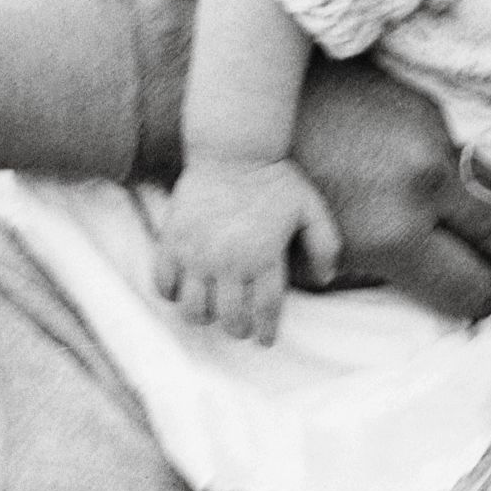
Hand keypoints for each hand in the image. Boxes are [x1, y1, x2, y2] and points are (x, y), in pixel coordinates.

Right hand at [157, 156, 342, 341]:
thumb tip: (325, 279)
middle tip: (240, 326)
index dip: (265, 333)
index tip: (265, 340)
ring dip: (204, 317)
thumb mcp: (311, 208)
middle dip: (237, 330)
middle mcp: (229, 262)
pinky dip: (173, 294)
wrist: (233, 150)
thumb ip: (325, 244)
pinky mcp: (173, 241)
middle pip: (230, 319)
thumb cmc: (275, 179)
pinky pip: (164, 284)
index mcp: (264, 258)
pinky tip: (184, 289)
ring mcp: (197, 254)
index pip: (265, 312)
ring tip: (211, 310)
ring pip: (194, 310)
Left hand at [288, 63, 490, 320]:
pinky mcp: (429, 107)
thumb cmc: (279, 196)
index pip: (471, 288)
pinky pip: (468, 155)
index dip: (477, 304)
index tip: (475, 303)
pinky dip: (463, 176)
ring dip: (489, 217)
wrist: (257, 108)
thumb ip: (378, 282)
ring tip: (476, 230)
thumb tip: (432, 296)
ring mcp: (433, 140)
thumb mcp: (316, 264)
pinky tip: (439, 181)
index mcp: (394, 235)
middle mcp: (425, 187)